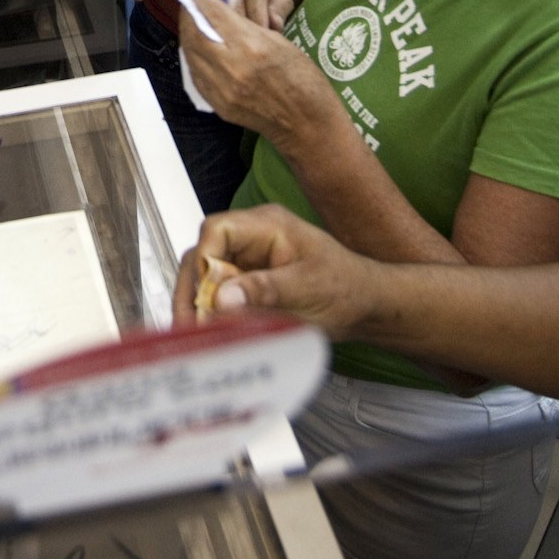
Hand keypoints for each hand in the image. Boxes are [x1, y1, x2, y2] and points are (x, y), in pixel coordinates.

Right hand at [170, 204, 377, 334]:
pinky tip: (214, 331)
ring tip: (200, 332)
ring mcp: (248, 261)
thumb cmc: (347, 288)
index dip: (203, 260)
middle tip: (192, 323)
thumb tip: (222, 298)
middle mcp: (252, 239)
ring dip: (199, 303)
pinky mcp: (247, 283)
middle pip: (204, 254)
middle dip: (194, 289)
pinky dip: (213, 313)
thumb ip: (264, 291)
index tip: (205, 295)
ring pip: (206, 276)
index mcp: (267, 226)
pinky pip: (219, 294)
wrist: (366, 306)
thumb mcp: (307, 289)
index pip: (217, 230)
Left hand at [176, 0, 333, 142]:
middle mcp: (232, 68)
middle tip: (190, 6)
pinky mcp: (218, 106)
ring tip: (191, 25)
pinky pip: (196, 76)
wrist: (307, 125)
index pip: (215, 16)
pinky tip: (198, 51)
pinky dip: (194, 59)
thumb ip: (248, 27)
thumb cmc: (303, 78)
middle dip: (189, 16)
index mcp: (253, 47)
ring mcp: (222, 90)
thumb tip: (221, 12)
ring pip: (191, 56)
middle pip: (195, 35)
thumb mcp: (280, 42)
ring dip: (188, 37)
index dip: (203, 0)